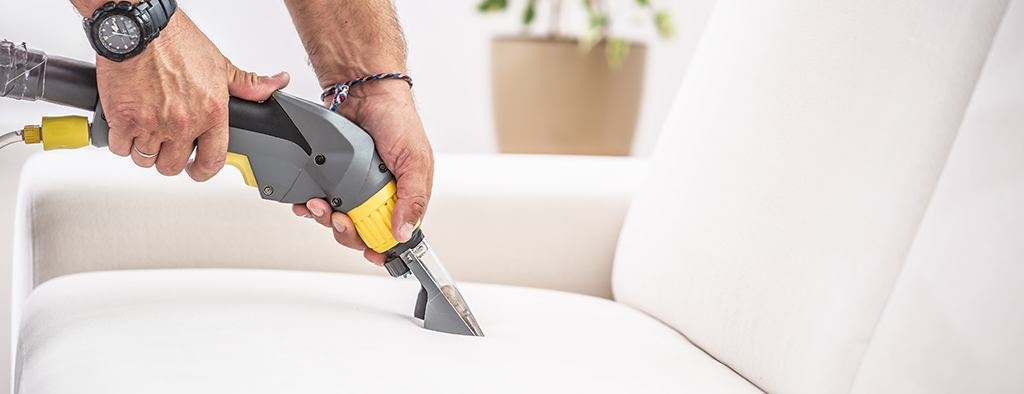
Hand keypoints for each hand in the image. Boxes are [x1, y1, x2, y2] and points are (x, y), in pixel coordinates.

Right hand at [97, 13, 288, 179]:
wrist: (140, 28)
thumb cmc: (176, 42)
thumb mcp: (221, 64)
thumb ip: (248, 84)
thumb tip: (275, 84)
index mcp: (211, 113)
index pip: (213, 161)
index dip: (204, 171)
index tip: (196, 169)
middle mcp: (183, 124)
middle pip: (173, 165)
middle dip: (170, 158)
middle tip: (167, 144)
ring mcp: (152, 124)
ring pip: (146, 159)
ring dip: (145, 149)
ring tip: (147, 131)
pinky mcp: (123, 120)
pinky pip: (120, 148)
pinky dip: (122, 141)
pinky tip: (127, 126)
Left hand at [293, 80, 432, 264]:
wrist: (364, 90)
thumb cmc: (397, 119)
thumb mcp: (415, 160)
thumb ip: (413, 198)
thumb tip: (404, 231)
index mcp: (404, 195)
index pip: (393, 234)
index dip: (381, 247)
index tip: (371, 253)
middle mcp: (378, 194)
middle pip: (361, 232)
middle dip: (347, 231)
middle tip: (341, 218)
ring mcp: (353, 186)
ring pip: (336, 219)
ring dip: (325, 217)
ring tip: (321, 204)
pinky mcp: (331, 175)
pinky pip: (318, 200)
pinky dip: (310, 204)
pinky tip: (307, 199)